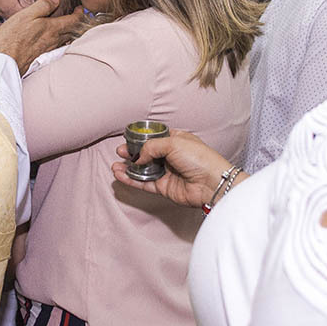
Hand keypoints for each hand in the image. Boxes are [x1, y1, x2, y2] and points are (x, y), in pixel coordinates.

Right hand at [0, 0, 82, 74]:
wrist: (4, 61)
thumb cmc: (12, 37)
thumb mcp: (26, 15)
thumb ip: (43, 6)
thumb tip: (56, 0)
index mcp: (52, 28)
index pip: (74, 21)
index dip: (80, 13)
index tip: (80, 8)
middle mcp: (54, 40)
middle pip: (73, 31)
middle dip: (78, 23)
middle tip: (79, 16)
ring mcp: (48, 48)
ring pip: (66, 39)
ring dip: (71, 31)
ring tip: (70, 25)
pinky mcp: (42, 55)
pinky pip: (58, 45)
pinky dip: (62, 39)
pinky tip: (56, 38)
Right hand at [111, 130, 242, 207]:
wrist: (211, 183)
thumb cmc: (199, 158)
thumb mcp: (173, 142)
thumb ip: (151, 147)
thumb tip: (138, 156)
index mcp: (176, 140)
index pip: (154, 138)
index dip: (141, 139)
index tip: (129, 139)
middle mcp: (170, 156)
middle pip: (146, 154)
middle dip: (131, 153)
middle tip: (120, 152)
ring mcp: (167, 172)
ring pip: (143, 170)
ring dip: (128, 168)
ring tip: (115, 166)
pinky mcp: (164, 187)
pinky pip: (144, 183)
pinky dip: (131, 180)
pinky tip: (120, 175)